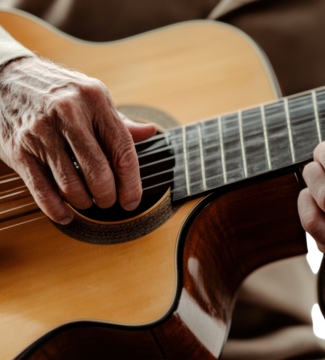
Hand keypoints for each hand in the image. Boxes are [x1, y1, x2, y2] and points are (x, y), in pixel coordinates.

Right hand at [0, 57, 155, 224]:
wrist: (5, 76)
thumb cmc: (56, 90)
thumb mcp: (92, 96)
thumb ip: (120, 121)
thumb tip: (150, 132)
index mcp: (95, 100)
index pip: (123, 150)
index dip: (131, 182)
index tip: (132, 199)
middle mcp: (68, 113)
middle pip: (98, 172)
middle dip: (108, 197)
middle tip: (109, 202)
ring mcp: (41, 131)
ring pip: (71, 184)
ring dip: (84, 202)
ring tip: (88, 202)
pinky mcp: (19, 148)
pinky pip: (41, 189)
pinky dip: (56, 209)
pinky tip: (65, 214)